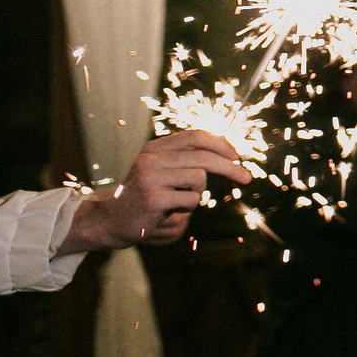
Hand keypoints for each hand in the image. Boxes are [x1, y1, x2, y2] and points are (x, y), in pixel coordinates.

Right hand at [58, 129, 248, 252]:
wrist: (109, 220)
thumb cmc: (143, 196)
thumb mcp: (161, 171)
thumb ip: (185, 159)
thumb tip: (227, 151)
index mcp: (154, 148)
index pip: (195, 136)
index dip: (221, 143)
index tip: (237, 156)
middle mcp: (150, 158)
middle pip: (203, 156)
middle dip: (230, 168)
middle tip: (247, 178)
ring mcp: (149, 178)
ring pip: (199, 179)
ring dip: (196, 194)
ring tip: (176, 201)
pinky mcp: (152, 198)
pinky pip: (191, 200)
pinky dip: (187, 208)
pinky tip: (168, 212)